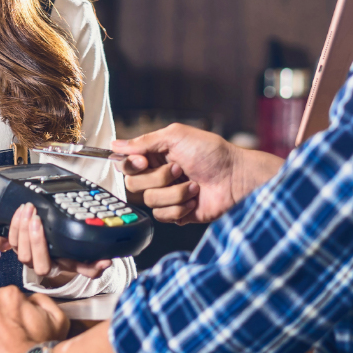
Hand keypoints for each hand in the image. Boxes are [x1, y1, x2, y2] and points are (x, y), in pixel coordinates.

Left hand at [7, 203, 110, 287]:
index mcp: (52, 269)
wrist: (62, 253)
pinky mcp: (17, 244)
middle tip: (33, 213)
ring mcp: (25, 253)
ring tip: (27, 208)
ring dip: (19, 225)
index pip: (42, 265)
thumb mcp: (86, 262)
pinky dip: (14, 223)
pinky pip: (10, 236)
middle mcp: (35, 263)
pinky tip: (20, 211)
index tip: (40, 223)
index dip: (38, 245)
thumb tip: (106, 262)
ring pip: (16, 244)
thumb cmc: (73, 257)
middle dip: (27, 232)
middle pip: (25, 254)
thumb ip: (96, 265)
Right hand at [112, 123, 282, 223]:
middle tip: (179, 169)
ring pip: (149, 201)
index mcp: (155, 155)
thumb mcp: (176, 136)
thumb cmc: (211, 153)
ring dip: (175, 192)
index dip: (131, 165)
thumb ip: (143, 141)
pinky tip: (195, 200)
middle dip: (158, 178)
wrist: (236, 178)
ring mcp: (167, 195)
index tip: (145, 162)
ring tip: (194, 185)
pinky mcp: (177, 213)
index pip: (126, 164)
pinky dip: (180, 208)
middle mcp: (158, 175)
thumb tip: (115, 145)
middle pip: (133, 184)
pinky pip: (162, 216)